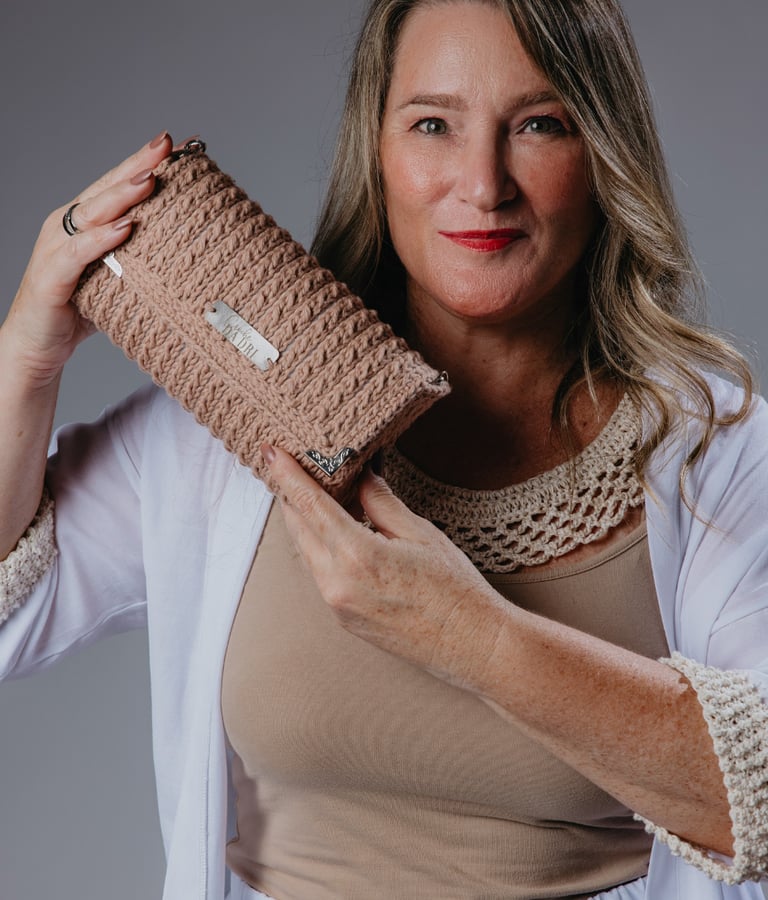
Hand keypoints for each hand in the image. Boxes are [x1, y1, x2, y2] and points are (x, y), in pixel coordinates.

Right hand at [2, 131, 172, 386]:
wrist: (37, 347)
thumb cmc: (79, 311)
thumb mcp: (118, 279)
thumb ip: (142, 261)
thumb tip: (191, 256)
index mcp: (85, 224)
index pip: (118, 186)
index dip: (145, 163)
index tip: (179, 145)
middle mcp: (68, 228)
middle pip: (106, 189)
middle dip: (137, 165)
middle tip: (166, 146)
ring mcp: (56, 249)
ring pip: (91, 214)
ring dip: (122, 195)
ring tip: (151, 179)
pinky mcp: (51, 277)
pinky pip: (78, 254)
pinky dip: (101, 239)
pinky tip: (124, 229)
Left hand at [262, 444, 504, 689]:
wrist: (472, 646)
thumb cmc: (455, 590)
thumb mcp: (420, 534)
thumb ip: (381, 503)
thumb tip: (360, 477)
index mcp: (357, 555)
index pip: (309, 504)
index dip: (286, 475)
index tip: (269, 452)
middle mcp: (337, 584)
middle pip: (298, 528)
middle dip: (292, 495)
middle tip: (292, 466)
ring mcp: (337, 606)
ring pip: (307, 552)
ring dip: (306, 522)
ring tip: (315, 494)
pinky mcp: (343, 619)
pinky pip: (320, 574)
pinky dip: (321, 548)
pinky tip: (336, 533)